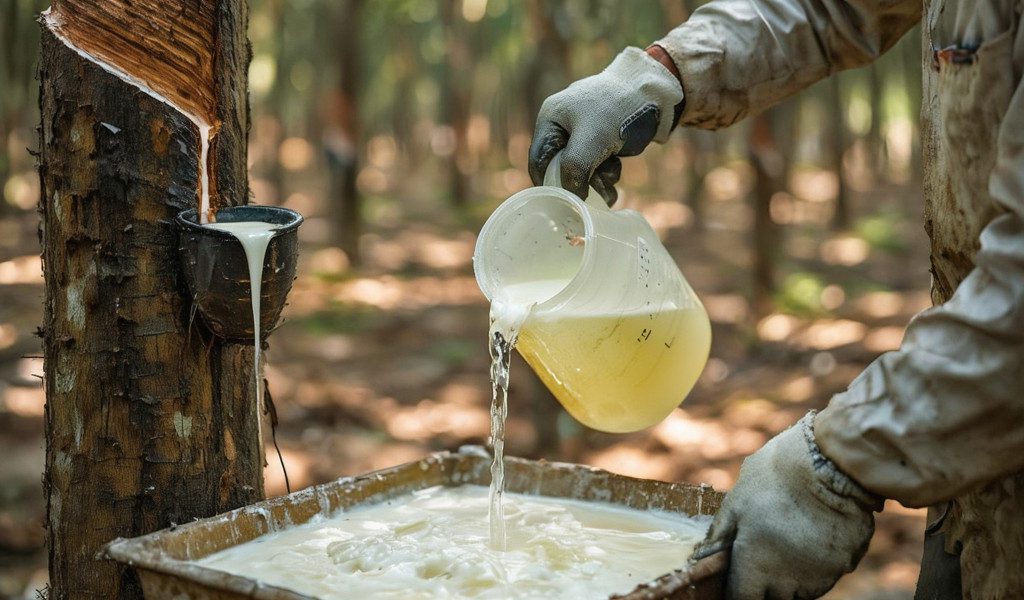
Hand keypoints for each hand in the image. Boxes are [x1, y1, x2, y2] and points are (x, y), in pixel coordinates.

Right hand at [529, 47, 682, 204]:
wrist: (654, 90)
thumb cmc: (617, 108)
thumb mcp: (591, 140)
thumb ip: (573, 168)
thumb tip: (571, 195)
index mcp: (550, 119)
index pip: (539, 161)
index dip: (550, 183)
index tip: (565, 201)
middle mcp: (562, 125)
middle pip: (561, 167)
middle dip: (580, 183)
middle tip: (597, 193)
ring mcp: (582, 131)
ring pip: (581, 169)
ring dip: (596, 180)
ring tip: (611, 179)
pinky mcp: (600, 137)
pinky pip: (596, 163)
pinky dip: (606, 171)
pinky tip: (616, 169)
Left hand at [692, 412, 882, 598]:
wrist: (831, 463)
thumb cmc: (775, 478)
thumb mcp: (736, 502)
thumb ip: (721, 536)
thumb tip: (703, 557)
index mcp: (756, 566)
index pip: (741, 599)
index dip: (737, 591)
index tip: (737, 580)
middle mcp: (788, 581)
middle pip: (771, 599)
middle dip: (763, 586)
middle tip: (762, 558)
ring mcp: (819, 577)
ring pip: (799, 593)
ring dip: (789, 580)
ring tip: (786, 547)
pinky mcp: (843, 566)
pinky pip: (823, 578)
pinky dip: (813, 569)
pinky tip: (809, 542)